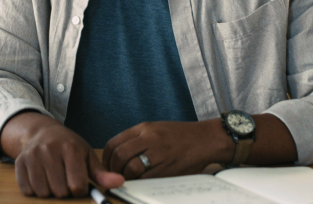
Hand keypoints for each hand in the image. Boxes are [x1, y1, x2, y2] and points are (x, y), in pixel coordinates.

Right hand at [9, 116, 123, 197]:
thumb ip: (101, 173)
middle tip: (64, 179)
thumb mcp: (86, 155)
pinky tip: (40, 177)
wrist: (41, 132)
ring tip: (53, 178)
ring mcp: (32, 157)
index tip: (78, 182)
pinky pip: (28, 190)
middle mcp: (50, 151)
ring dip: (49, 191)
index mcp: (70, 149)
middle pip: (60, 191)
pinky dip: (35, 189)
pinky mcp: (19, 163)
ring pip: (43, 192)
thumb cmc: (68, 145)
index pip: (77, 186)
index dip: (79, 189)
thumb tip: (120, 182)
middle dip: (64, 190)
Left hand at [103, 120, 232, 179]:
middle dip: (113, 169)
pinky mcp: (168, 168)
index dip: (106, 158)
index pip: (114, 143)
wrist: (205, 139)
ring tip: (128, 180)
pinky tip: (141, 182)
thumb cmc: (180, 136)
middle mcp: (150, 138)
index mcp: (144, 128)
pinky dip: (139, 183)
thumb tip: (117, 155)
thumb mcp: (156, 129)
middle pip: (119, 156)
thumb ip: (137, 139)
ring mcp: (159, 153)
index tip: (107, 166)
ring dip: (126, 177)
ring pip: (131, 168)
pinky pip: (146, 179)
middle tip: (115, 176)